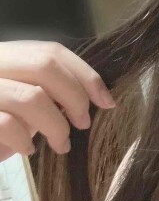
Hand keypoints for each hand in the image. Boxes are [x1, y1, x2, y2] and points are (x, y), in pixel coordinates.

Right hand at [0, 40, 115, 162]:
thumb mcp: (20, 98)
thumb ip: (46, 90)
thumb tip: (94, 98)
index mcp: (4, 54)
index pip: (51, 51)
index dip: (85, 74)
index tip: (107, 101)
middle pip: (45, 66)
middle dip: (75, 97)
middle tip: (82, 123)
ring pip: (32, 98)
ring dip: (56, 126)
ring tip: (60, 144)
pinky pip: (8, 124)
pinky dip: (26, 141)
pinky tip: (28, 150)